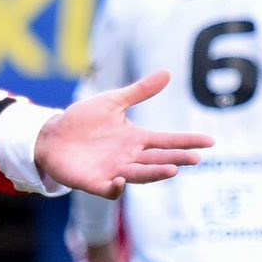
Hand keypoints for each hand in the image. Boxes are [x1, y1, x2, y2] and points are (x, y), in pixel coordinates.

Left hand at [34, 70, 212, 197]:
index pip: (167, 140)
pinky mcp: (94, 182)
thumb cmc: (82, 120)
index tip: (210, 141)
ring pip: (140, 175)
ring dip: (155, 173)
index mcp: (136, 138)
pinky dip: (117, 187)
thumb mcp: (112, 102)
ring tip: (171, 170)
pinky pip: (109, 189)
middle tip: (195, 159)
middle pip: (158, 159)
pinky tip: (122, 180)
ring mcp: (114, 171)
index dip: (187, 141)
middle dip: (176, 159)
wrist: (51, 135)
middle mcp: (129, 157)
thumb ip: (139, 92)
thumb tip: (167, 73)